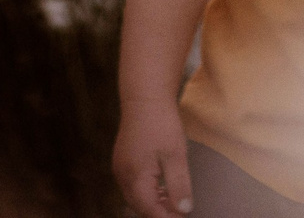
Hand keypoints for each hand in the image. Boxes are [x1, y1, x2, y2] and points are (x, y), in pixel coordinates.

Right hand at [112, 96, 194, 216]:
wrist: (144, 97)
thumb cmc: (161, 122)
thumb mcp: (176, 155)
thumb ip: (179, 185)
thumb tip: (183, 211)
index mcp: (134, 177)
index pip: (150, 211)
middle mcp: (122, 176)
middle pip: (140, 208)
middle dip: (160, 214)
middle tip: (181, 213)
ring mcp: (120, 169)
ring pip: (135, 198)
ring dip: (154, 205)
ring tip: (175, 205)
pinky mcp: (122, 162)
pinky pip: (133, 186)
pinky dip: (148, 193)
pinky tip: (163, 190)